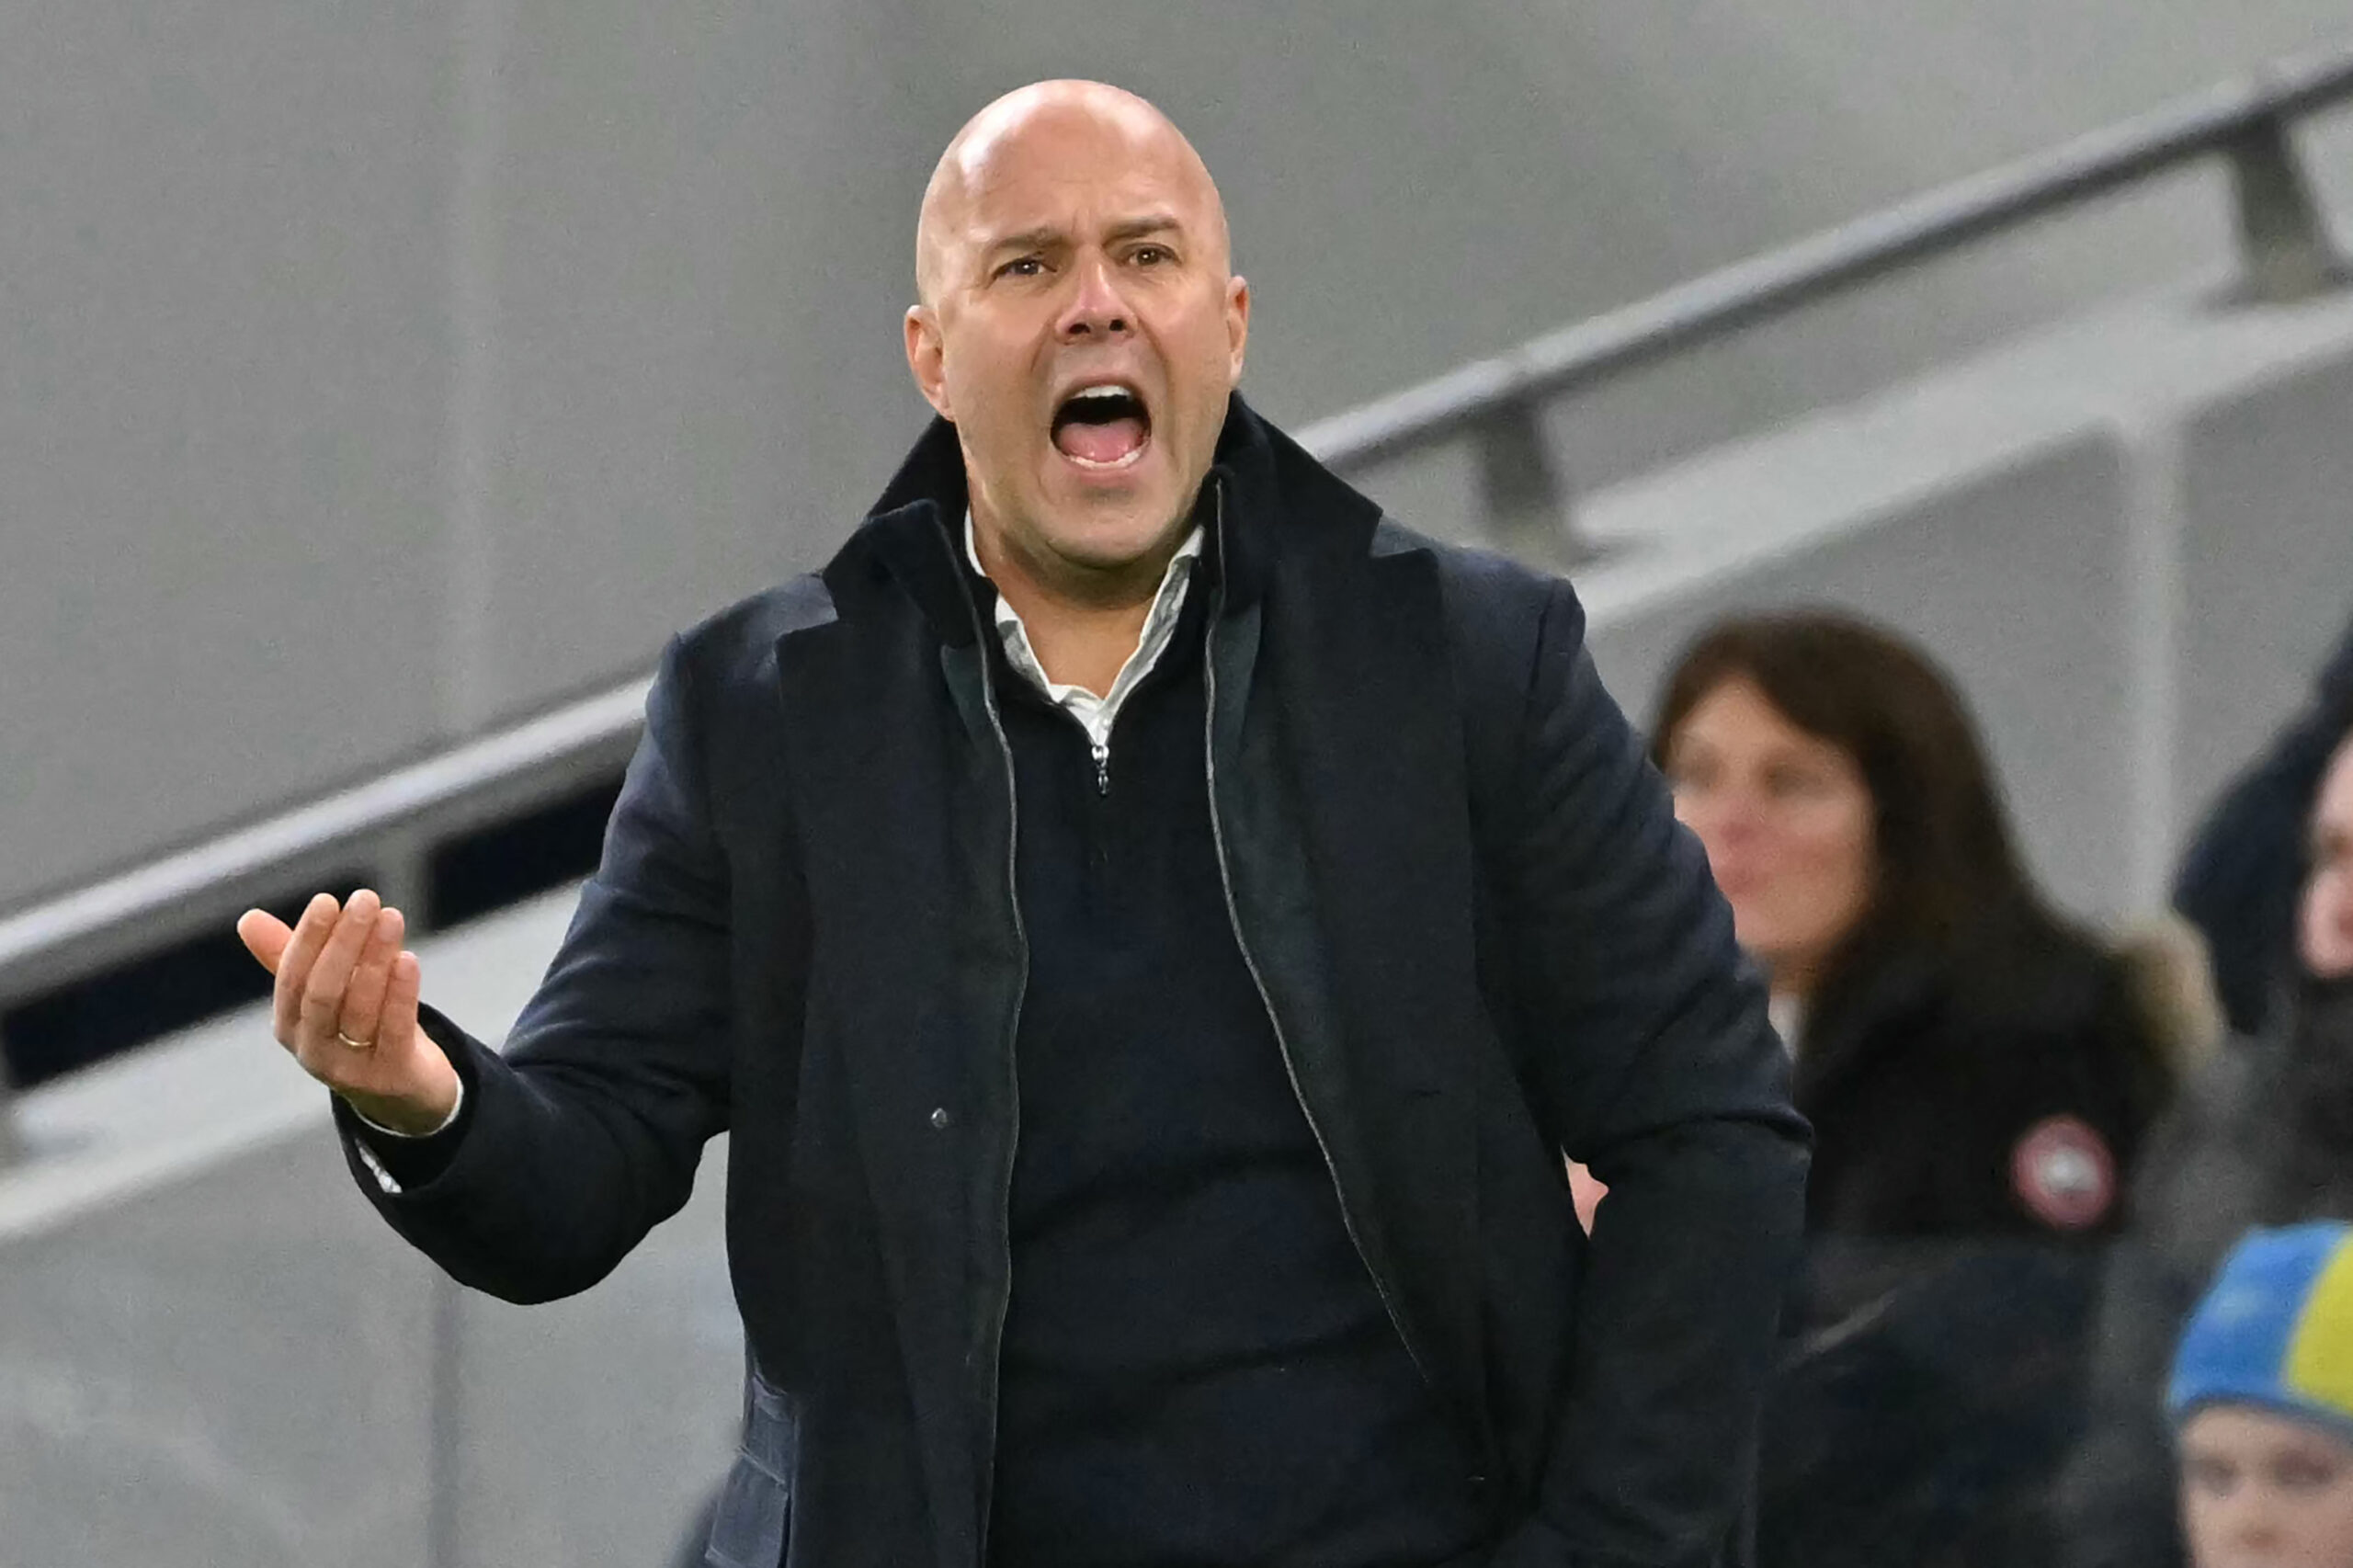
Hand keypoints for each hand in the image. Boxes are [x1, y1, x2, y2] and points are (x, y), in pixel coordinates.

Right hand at [236, 890, 460, 1135]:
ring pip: (360, 1009)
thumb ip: (291, 958)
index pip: (292, 979)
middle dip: (343, 943)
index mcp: (290, 1027)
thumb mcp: (326, 995)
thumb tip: (248, 918)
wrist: (404, 1092)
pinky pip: (393, 1031)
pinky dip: (399, 994)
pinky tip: (408, 959)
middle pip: (323, 993)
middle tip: (365, 899)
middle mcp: (313, 1051)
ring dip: (376, 958)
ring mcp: (351, 1069)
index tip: (327, 900)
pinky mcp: (391, 1077)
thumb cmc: (359, 1029)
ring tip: (392, 917)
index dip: (308, 940)